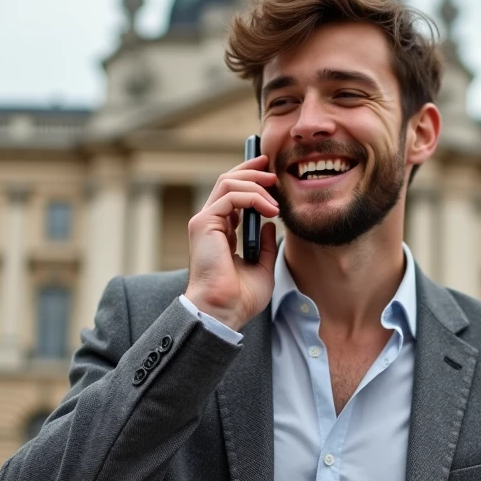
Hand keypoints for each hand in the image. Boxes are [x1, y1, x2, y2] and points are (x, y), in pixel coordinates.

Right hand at [184, 155, 279, 330]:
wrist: (224, 311)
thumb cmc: (240, 297)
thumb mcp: (263, 267)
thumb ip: (266, 245)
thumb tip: (270, 225)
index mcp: (220, 233)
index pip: (233, 195)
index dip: (251, 181)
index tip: (271, 176)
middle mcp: (210, 223)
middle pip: (227, 181)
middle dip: (252, 170)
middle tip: (273, 170)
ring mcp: (205, 222)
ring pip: (228, 182)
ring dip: (256, 183)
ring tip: (276, 196)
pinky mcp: (204, 223)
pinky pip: (231, 196)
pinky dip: (253, 197)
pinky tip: (269, 211)